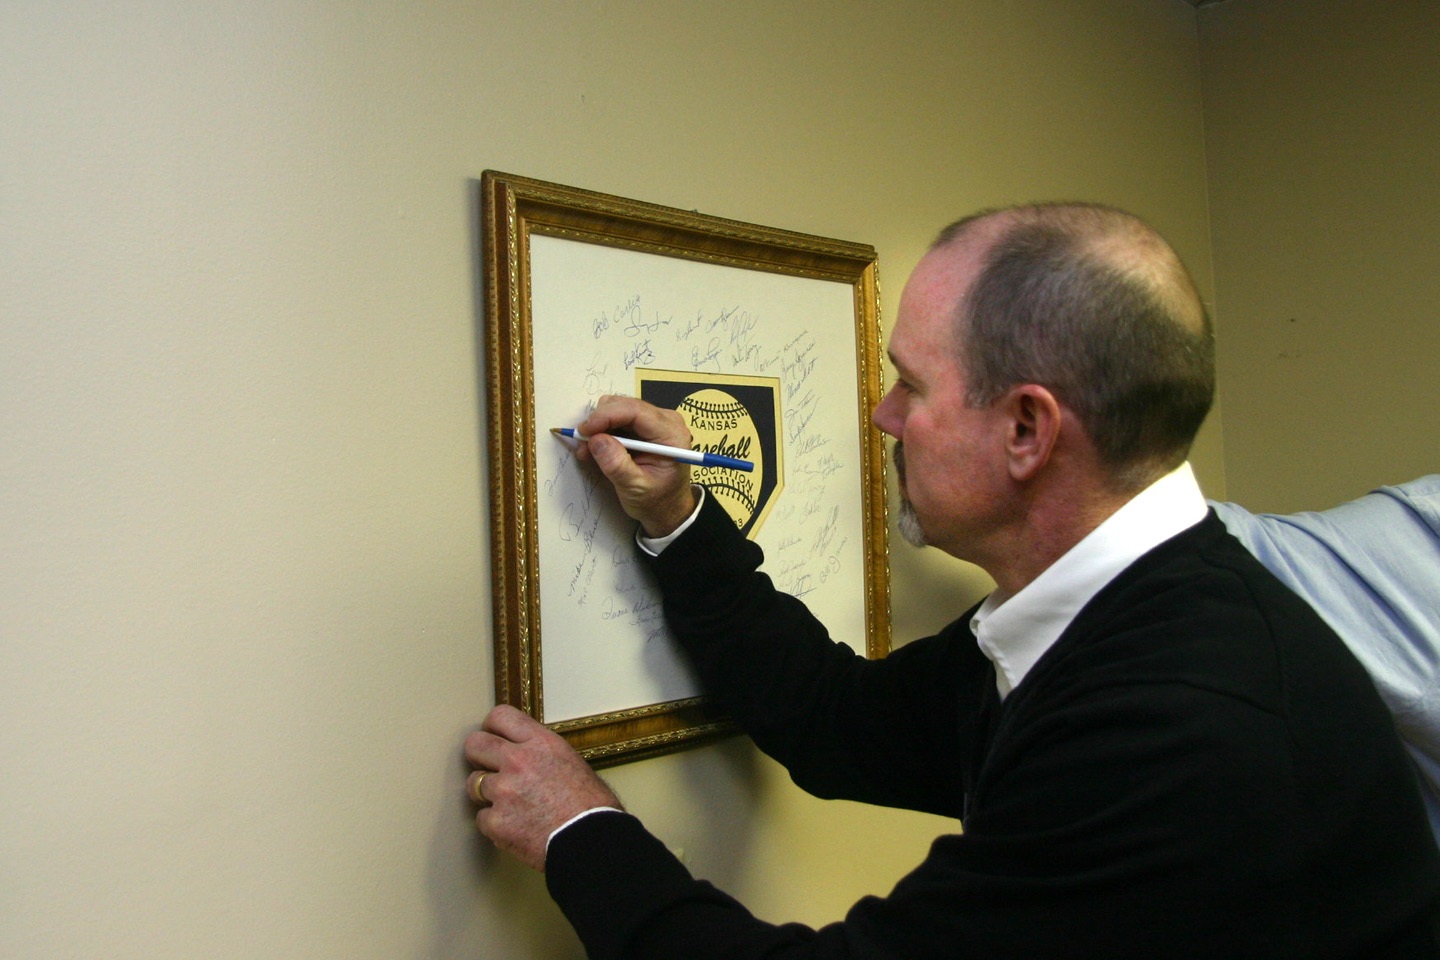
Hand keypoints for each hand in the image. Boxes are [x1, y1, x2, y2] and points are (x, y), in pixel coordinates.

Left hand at [464, 704, 621, 871]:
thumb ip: (541, 753)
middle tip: (486, 767)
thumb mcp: (571, 762)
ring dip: (487, 794)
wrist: (591, 842)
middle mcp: (518, 761)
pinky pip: (482, 818)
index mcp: (540, 743)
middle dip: (477, 756)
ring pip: (474, 784)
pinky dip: (495, 824)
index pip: (500, 717)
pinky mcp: (496, 822)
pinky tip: (515, 827)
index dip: (491, 728)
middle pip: (474, 745)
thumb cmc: (591, 806)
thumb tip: (526, 753)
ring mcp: (504, 791)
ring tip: (510, 805)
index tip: (492, 737)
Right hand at [577, 395, 696, 536]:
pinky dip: (603, 430)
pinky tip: (596, 448)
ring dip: (599, 427)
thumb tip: (596, 440)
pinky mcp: (644, 426)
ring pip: (618, 408)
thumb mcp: (635, 488)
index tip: (585, 430)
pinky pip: (618, 418)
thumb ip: (616, 465)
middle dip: (599, 421)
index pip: (636, 411)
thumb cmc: (657, 500)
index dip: (607, 416)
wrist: (667, 508)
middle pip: (625, 405)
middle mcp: (666, 421)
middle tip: (583, 443)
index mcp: (671, 435)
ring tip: (588, 450)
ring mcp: (655, 421)